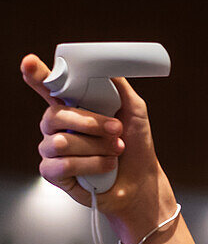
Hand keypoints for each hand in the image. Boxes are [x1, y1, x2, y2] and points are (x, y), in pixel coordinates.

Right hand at [21, 54, 175, 231]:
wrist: (141, 181)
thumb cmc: (135, 147)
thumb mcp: (134, 111)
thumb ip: (118, 87)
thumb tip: (106, 66)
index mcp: (72, 107)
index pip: (48, 87)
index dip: (37, 75)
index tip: (29, 62)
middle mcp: (57, 127)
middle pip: (54, 115)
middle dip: (89, 123)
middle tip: (116, 129)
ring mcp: (52, 150)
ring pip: (60, 143)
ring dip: (96, 147)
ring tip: (114, 151)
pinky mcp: (54, 174)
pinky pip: (62, 165)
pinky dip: (90, 165)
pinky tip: (104, 166)